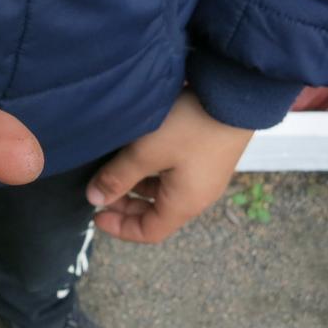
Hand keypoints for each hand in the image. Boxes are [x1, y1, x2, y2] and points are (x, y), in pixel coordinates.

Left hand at [86, 90, 253, 243]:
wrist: (234, 95)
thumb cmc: (190, 126)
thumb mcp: (145, 152)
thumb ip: (117, 177)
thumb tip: (94, 198)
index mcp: (184, 203)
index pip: (149, 232)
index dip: (120, 228)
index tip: (95, 214)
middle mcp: (197, 195)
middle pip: (155, 213)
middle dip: (125, 206)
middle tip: (99, 190)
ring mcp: (203, 175)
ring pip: (162, 192)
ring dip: (136, 187)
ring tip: (113, 170)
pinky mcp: (204, 156)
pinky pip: (172, 175)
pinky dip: (150, 172)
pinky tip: (136, 154)